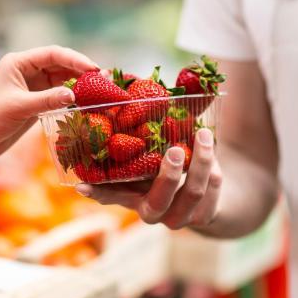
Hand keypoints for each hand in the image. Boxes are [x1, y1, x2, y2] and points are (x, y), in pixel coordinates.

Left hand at [0, 45, 97, 177]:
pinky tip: (86, 100)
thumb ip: (47, 100)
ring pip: (62, 79)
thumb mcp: (19, 108)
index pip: (52, 54)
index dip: (74, 59)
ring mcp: (32, 85)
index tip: (93, 68)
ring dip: (79, 83)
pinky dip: (72, 96)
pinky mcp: (36, 100)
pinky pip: (59, 94)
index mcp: (18, 62)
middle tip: (103, 78)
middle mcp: (26, 70)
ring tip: (100, 88)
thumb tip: (74, 94)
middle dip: (81, 70)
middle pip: (60, 64)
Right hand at [76, 128, 222, 228]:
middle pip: (158, 202)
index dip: (97, 193)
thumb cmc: (169, 160)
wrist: (206, 189)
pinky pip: (212, 194)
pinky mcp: (204, 217)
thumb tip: (116, 80)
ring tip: (204, 133)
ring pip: (192, 194)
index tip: (83, 185)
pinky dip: (214, 170)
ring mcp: (178, 217)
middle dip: (168, 177)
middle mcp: (152, 210)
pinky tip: (213, 155)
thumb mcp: (154, 148)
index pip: (110, 195)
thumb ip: (140, 126)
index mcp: (133, 194)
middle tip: (175, 150)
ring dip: (201, 162)